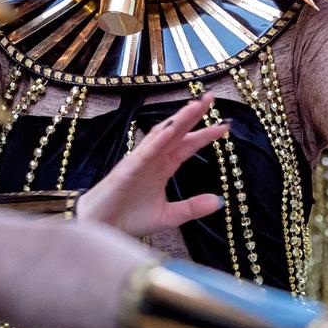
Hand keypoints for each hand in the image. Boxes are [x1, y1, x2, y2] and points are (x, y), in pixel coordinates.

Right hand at [77, 98, 227, 239]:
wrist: (101, 230)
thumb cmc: (129, 218)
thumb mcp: (168, 216)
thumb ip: (192, 208)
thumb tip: (220, 201)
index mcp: (162, 167)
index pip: (187, 145)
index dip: (205, 134)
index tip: (225, 124)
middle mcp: (153, 159)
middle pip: (176, 132)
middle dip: (194, 115)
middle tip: (211, 97)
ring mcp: (139, 161)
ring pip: (161, 135)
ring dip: (178, 120)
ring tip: (195, 106)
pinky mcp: (127, 169)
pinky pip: (145, 152)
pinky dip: (158, 140)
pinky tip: (171, 129)